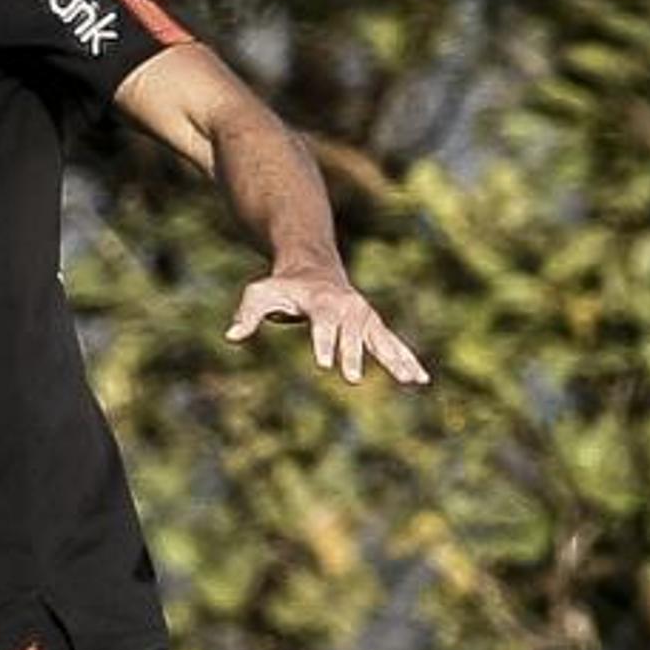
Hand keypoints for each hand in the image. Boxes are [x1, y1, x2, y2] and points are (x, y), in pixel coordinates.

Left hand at [227, 271, 428, 386]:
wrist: (312, 268)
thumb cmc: (282, 287)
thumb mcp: (260, 294)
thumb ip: (247, 314)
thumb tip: (231, 336)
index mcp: (322, 302)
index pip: (323, 324)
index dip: (323, 342)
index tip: (323, 363)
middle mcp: (349, 308)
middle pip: (352, 334)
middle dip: (352, 355)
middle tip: (351, 379)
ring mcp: (364, 317)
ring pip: (381, 340)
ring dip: (396, 360)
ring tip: (411, 380)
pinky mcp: (373, 325)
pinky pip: (392, 344)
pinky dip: (406, 359)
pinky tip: (419, 380)